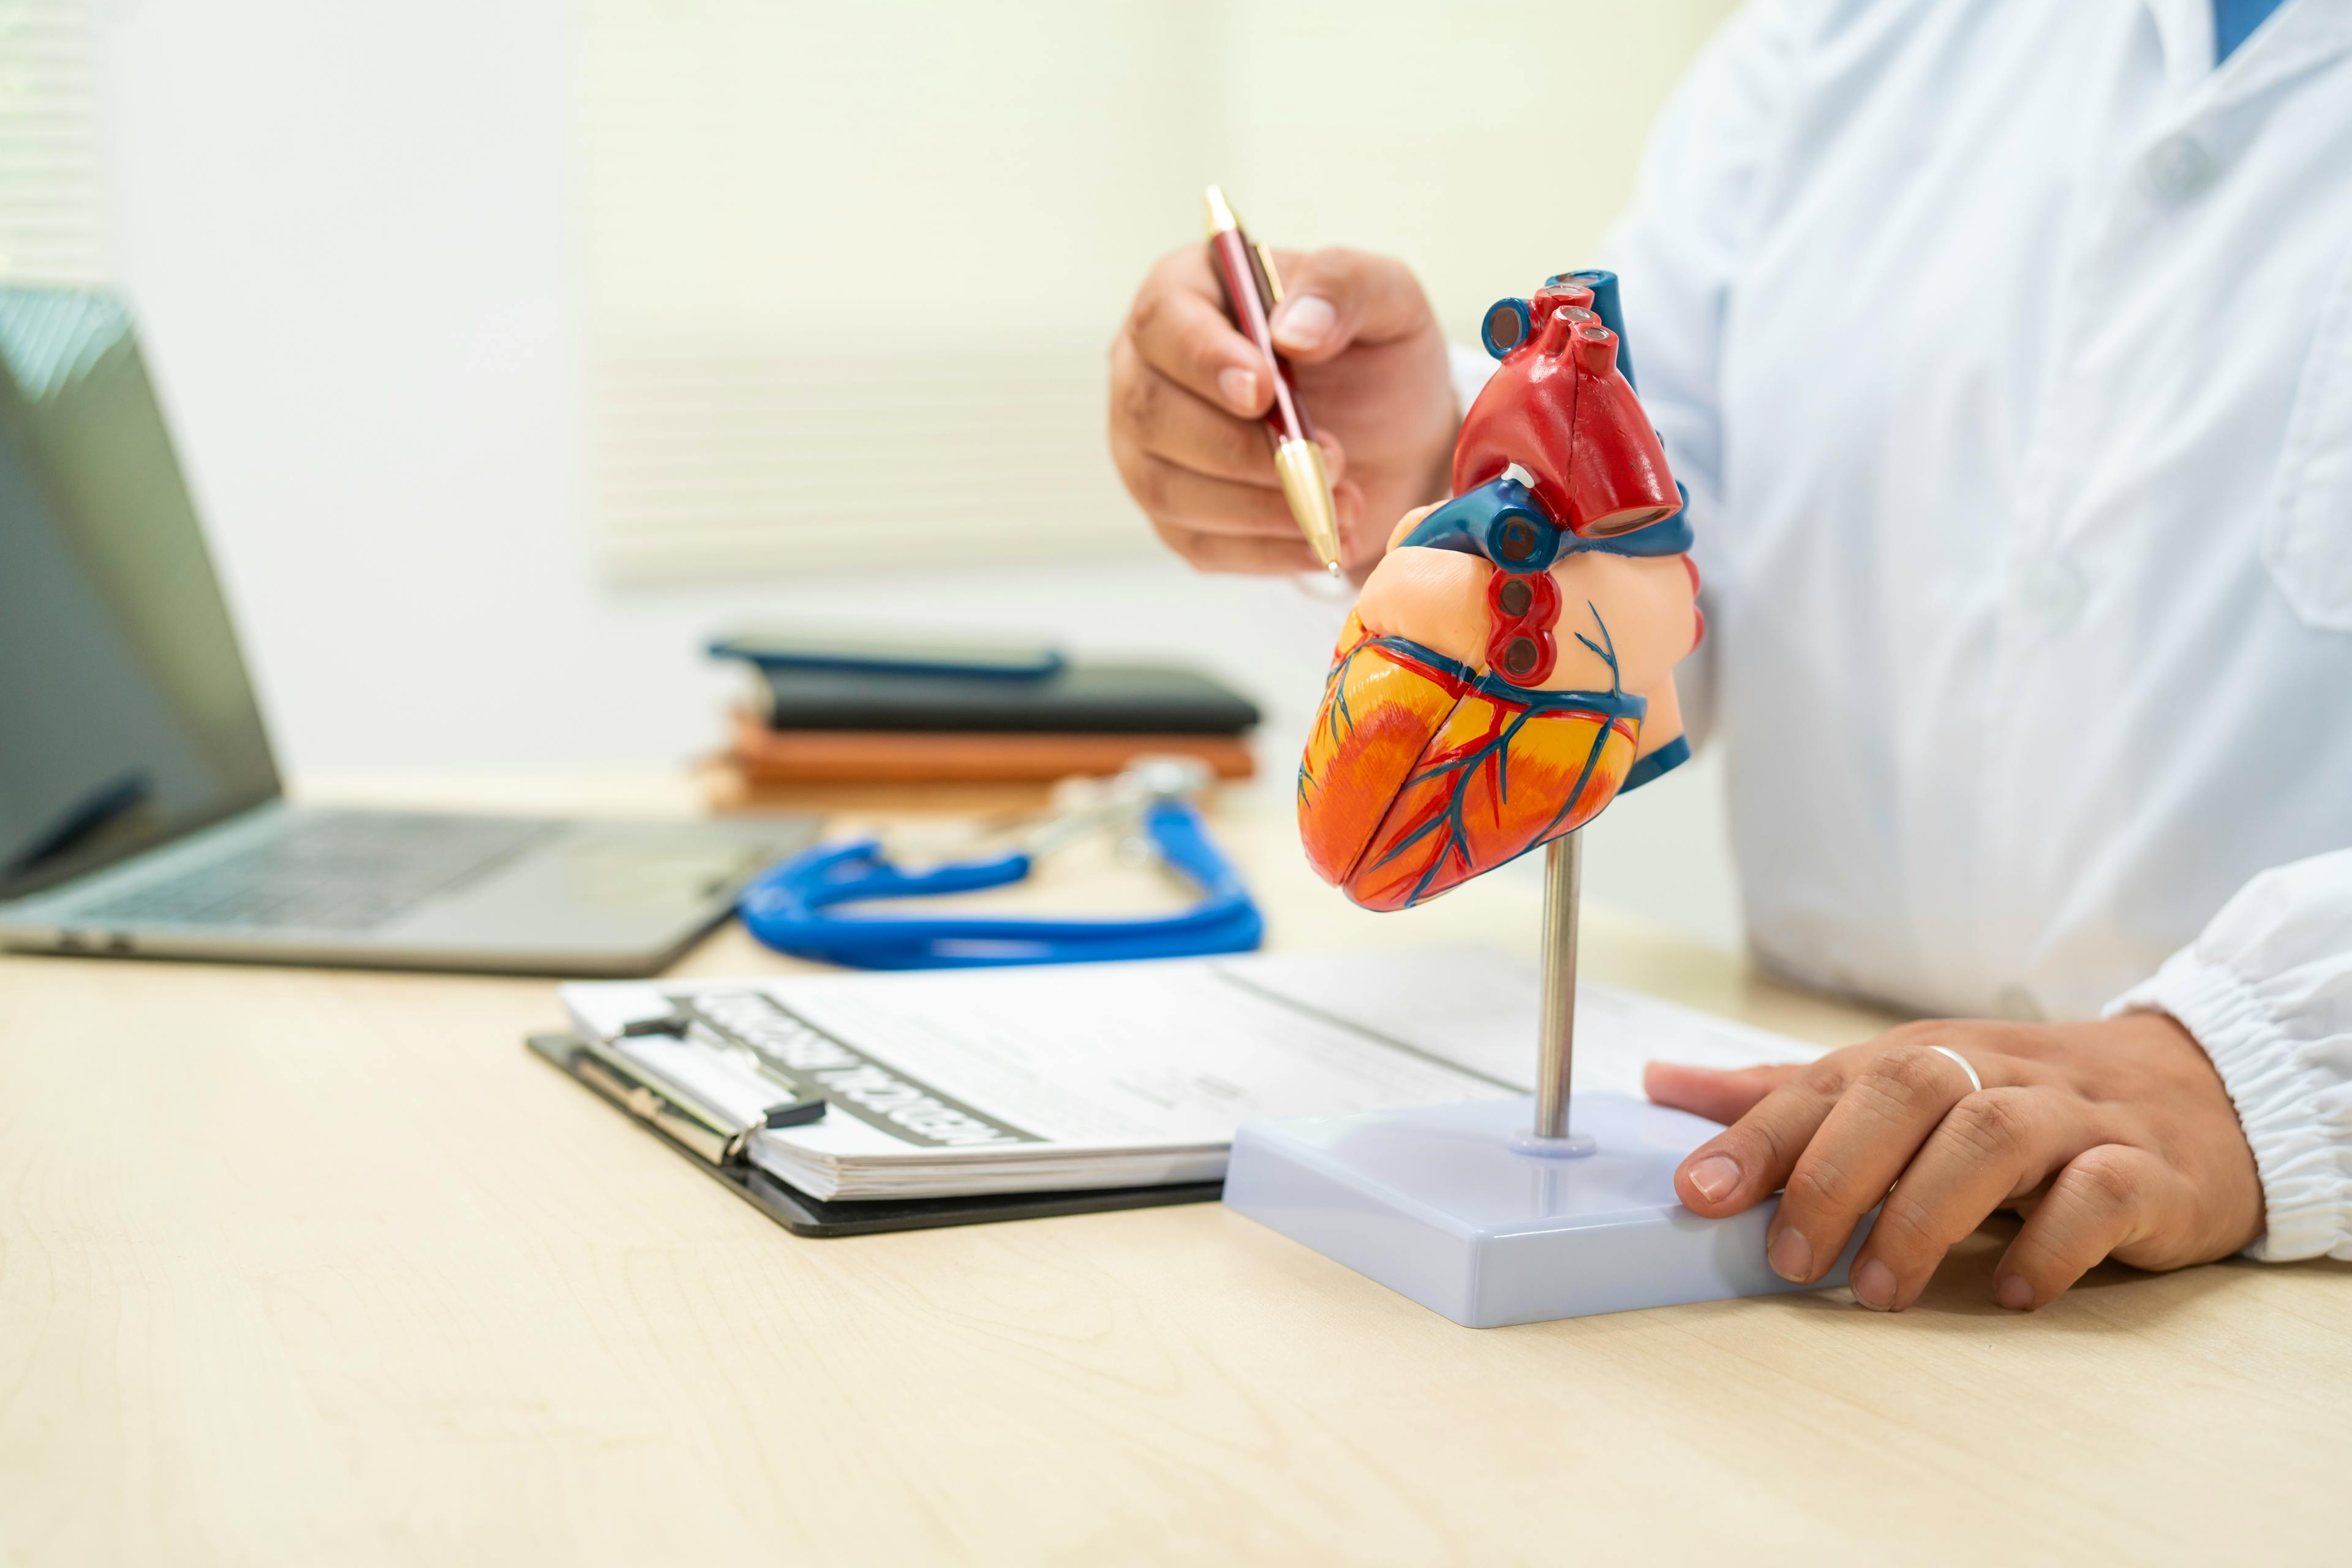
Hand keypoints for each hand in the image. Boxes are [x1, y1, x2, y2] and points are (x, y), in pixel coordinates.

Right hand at [1109, 244, 1456, 576]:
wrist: (1395, 433)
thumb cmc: (1374, 353)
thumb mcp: (1384, 298)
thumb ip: (1341, 288)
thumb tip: (1292, 331)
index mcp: (1185, 294)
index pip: (1164, 322)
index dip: (1206, 360)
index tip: (1265, 392)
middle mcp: (1145, 371)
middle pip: (1153, 415)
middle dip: (1245, 449)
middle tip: (1333, 460)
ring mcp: (1148, 451)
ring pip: (1170, 489)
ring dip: (1263, 506)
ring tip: (1344, 504)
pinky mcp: (1174, 518)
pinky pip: (1201, 544)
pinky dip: (1268, 551)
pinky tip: (1323, 542)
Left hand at [1643, 1014, 2264, 1311]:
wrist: (2194, 1094)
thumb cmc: (2017, 1099)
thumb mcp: (1899, 1087)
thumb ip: (1787, 1095)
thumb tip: (1662, 1081)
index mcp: (1922, 1056)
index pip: (1827, 1083)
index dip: (1757, 1137)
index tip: (1696, 1193)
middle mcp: (1992, 1073)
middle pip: (1905, 1093)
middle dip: (1836, 1175)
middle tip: (1794, 1260)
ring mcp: (2073, 1117)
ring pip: (1992, 1137)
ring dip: (1925, 1215)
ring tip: (1881, 1291)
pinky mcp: (2148, 1169)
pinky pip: (2101, 1193)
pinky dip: (2050, 1241)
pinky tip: (2011, 1289)